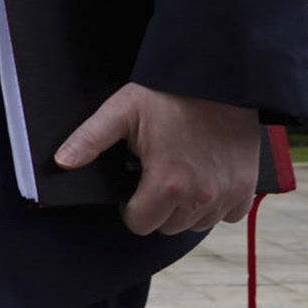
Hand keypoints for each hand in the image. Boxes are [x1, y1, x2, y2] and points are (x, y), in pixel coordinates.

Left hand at [55, 81, 261, 235]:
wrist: (218, 80)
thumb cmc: (168, 95)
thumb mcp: (122, 111)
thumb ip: (90, 139)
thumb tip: (61, 161)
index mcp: (167, 184)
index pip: (140, 224)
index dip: (130, 208)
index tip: (132, 189)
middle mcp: (200, 197)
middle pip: (168, 227)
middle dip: (156, 208)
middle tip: (153, 178)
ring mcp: (227, 194)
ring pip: (197, 224)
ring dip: (186, 209)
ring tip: (178, 178)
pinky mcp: (247, 187)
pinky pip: (228, 215)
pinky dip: (216, 204)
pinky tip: (205, 180)